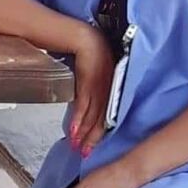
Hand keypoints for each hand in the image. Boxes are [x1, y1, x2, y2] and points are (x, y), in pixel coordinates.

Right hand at [70, 24, 114, 156]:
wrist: (76, 34)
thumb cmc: (82, 51)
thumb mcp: (89, 71)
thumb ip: (89, 88)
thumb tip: (84, 108)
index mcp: (112, 82)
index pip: (108, 111)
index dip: (100, 130)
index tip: (92, 146)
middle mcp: (109, 83)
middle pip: (102, 115)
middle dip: (93, 136)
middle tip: (86, 153)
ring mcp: (100, 80)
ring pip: (93, 111)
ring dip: (85, 132)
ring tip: (79, 147)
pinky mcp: (88, 77)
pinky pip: (84, 102)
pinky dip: (78, 118)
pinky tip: (75, 131)